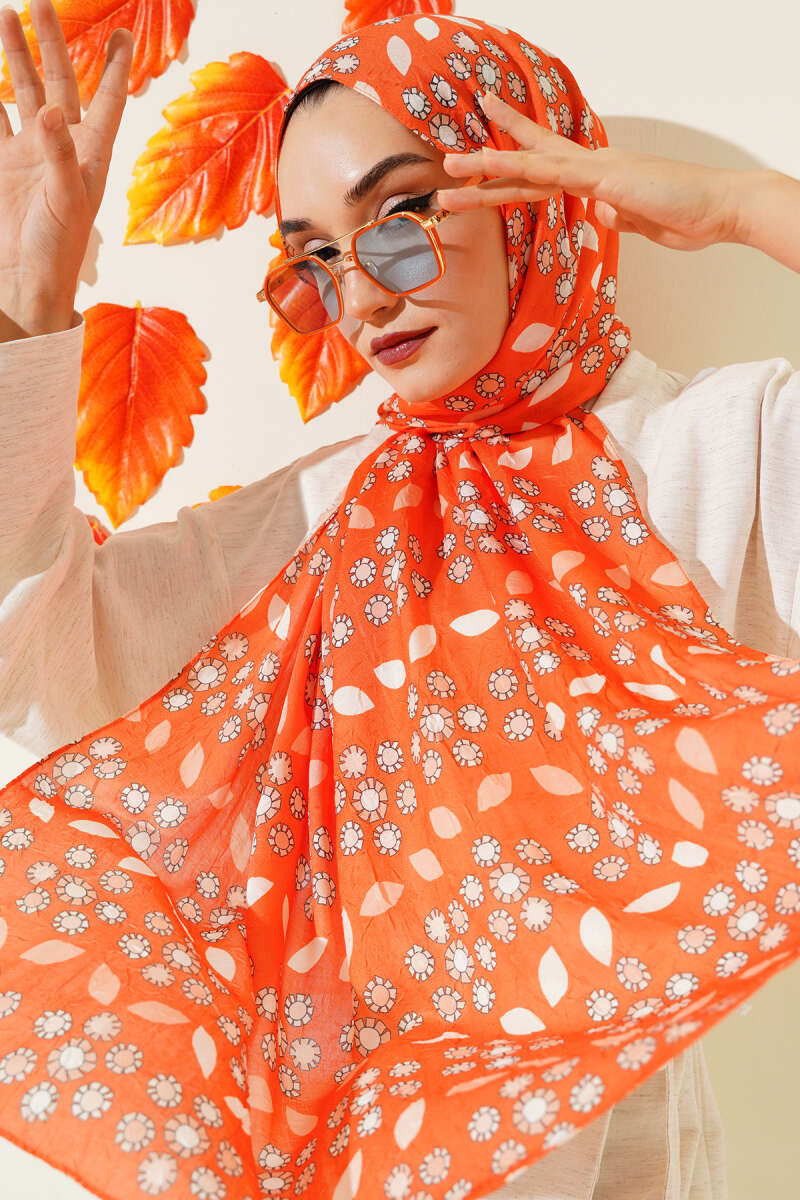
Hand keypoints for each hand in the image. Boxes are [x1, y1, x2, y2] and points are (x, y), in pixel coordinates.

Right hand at [0, 0, 132, 338]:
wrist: (26, 280)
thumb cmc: (59, 249)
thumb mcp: (67, 200)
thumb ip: (60, 155)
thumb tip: (51, 110)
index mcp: (90, 154)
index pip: (107, 101)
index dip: (113, 68)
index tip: (120, 32)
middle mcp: (63, 146)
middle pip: (60, 82)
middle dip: (51, 43)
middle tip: (41, 2)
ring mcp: (31, 152)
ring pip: (23, 91)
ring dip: (15, 56)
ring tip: (3, 16)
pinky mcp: (4, 164)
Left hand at [437, 90, 748, 253]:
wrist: (720, 208)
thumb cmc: (685, 214)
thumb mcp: (639, 221)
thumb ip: (615, 215)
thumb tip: (600, 214)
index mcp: (596, 177)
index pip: (544, 163)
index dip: (512, 154)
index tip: (484, 144)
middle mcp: (591, 167)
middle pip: (527, 160)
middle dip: (487, 158)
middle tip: (448, 155)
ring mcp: (597, 171)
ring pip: (531, 166)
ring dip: (489, 167)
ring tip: (452, 169)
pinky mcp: (608, 182)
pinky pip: (560, 176)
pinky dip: (529, 171)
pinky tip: (501, 168)